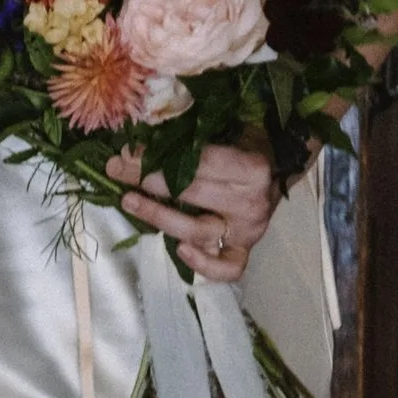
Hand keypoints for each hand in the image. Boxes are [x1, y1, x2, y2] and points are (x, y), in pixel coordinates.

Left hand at [104, 140, 281, 283]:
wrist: (280, 166)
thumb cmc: (248, 143)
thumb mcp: (227, 129)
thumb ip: (190, 135)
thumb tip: (139, 138)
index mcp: (251, 168)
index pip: (197, 163)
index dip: (157, 158)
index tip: (127, 152)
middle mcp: (252, 202)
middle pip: (191, 193)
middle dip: (146, 179)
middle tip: (116, 169)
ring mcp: (249, 230)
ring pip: (197, 231)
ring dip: (158, 216)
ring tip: (129, 200)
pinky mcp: (244, 250)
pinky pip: (226, 268)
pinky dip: (203, 265)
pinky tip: (179, 251)